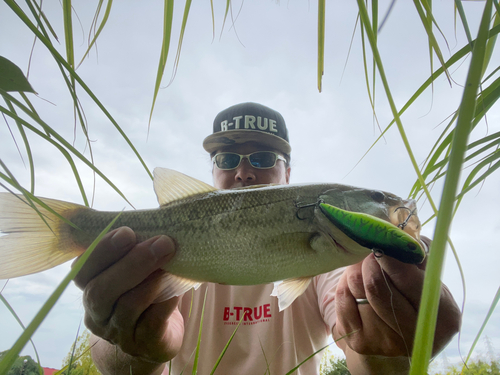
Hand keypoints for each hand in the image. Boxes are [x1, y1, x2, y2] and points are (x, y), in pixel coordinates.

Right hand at [73, 227, 183, 363]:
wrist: (153, 338)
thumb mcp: (134, 269)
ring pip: (127, 307)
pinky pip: (152, 323)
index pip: (82, 270)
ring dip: (151, 281)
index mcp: (91, 287)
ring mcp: (119, 333)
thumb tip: (161, 216)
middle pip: (102, 290)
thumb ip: (137, 247)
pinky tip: (177, 288)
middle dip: (132, 263)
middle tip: (162, 242)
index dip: (102, 250)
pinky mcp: (144, 344)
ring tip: (171, 262)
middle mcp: (98, 313)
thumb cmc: (145, 290)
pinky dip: (165, 303)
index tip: (127, 231)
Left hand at [333, 252, 459, 371]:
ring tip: (364, 265)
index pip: (406, 279)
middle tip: (372, 252)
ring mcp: (383, 342)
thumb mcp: (430, 279)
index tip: (382, 241)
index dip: (389, 256)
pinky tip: (355, 282)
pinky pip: (342, 298)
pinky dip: (345, 283)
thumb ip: (419, 256)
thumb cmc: (417, 299)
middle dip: (369, 261)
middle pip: (375, 285)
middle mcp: (413, 334)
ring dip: (356, 269)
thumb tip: (400, 235)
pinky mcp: (359, 342)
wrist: (399, 338)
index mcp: (441, 316)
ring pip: (355, 288)